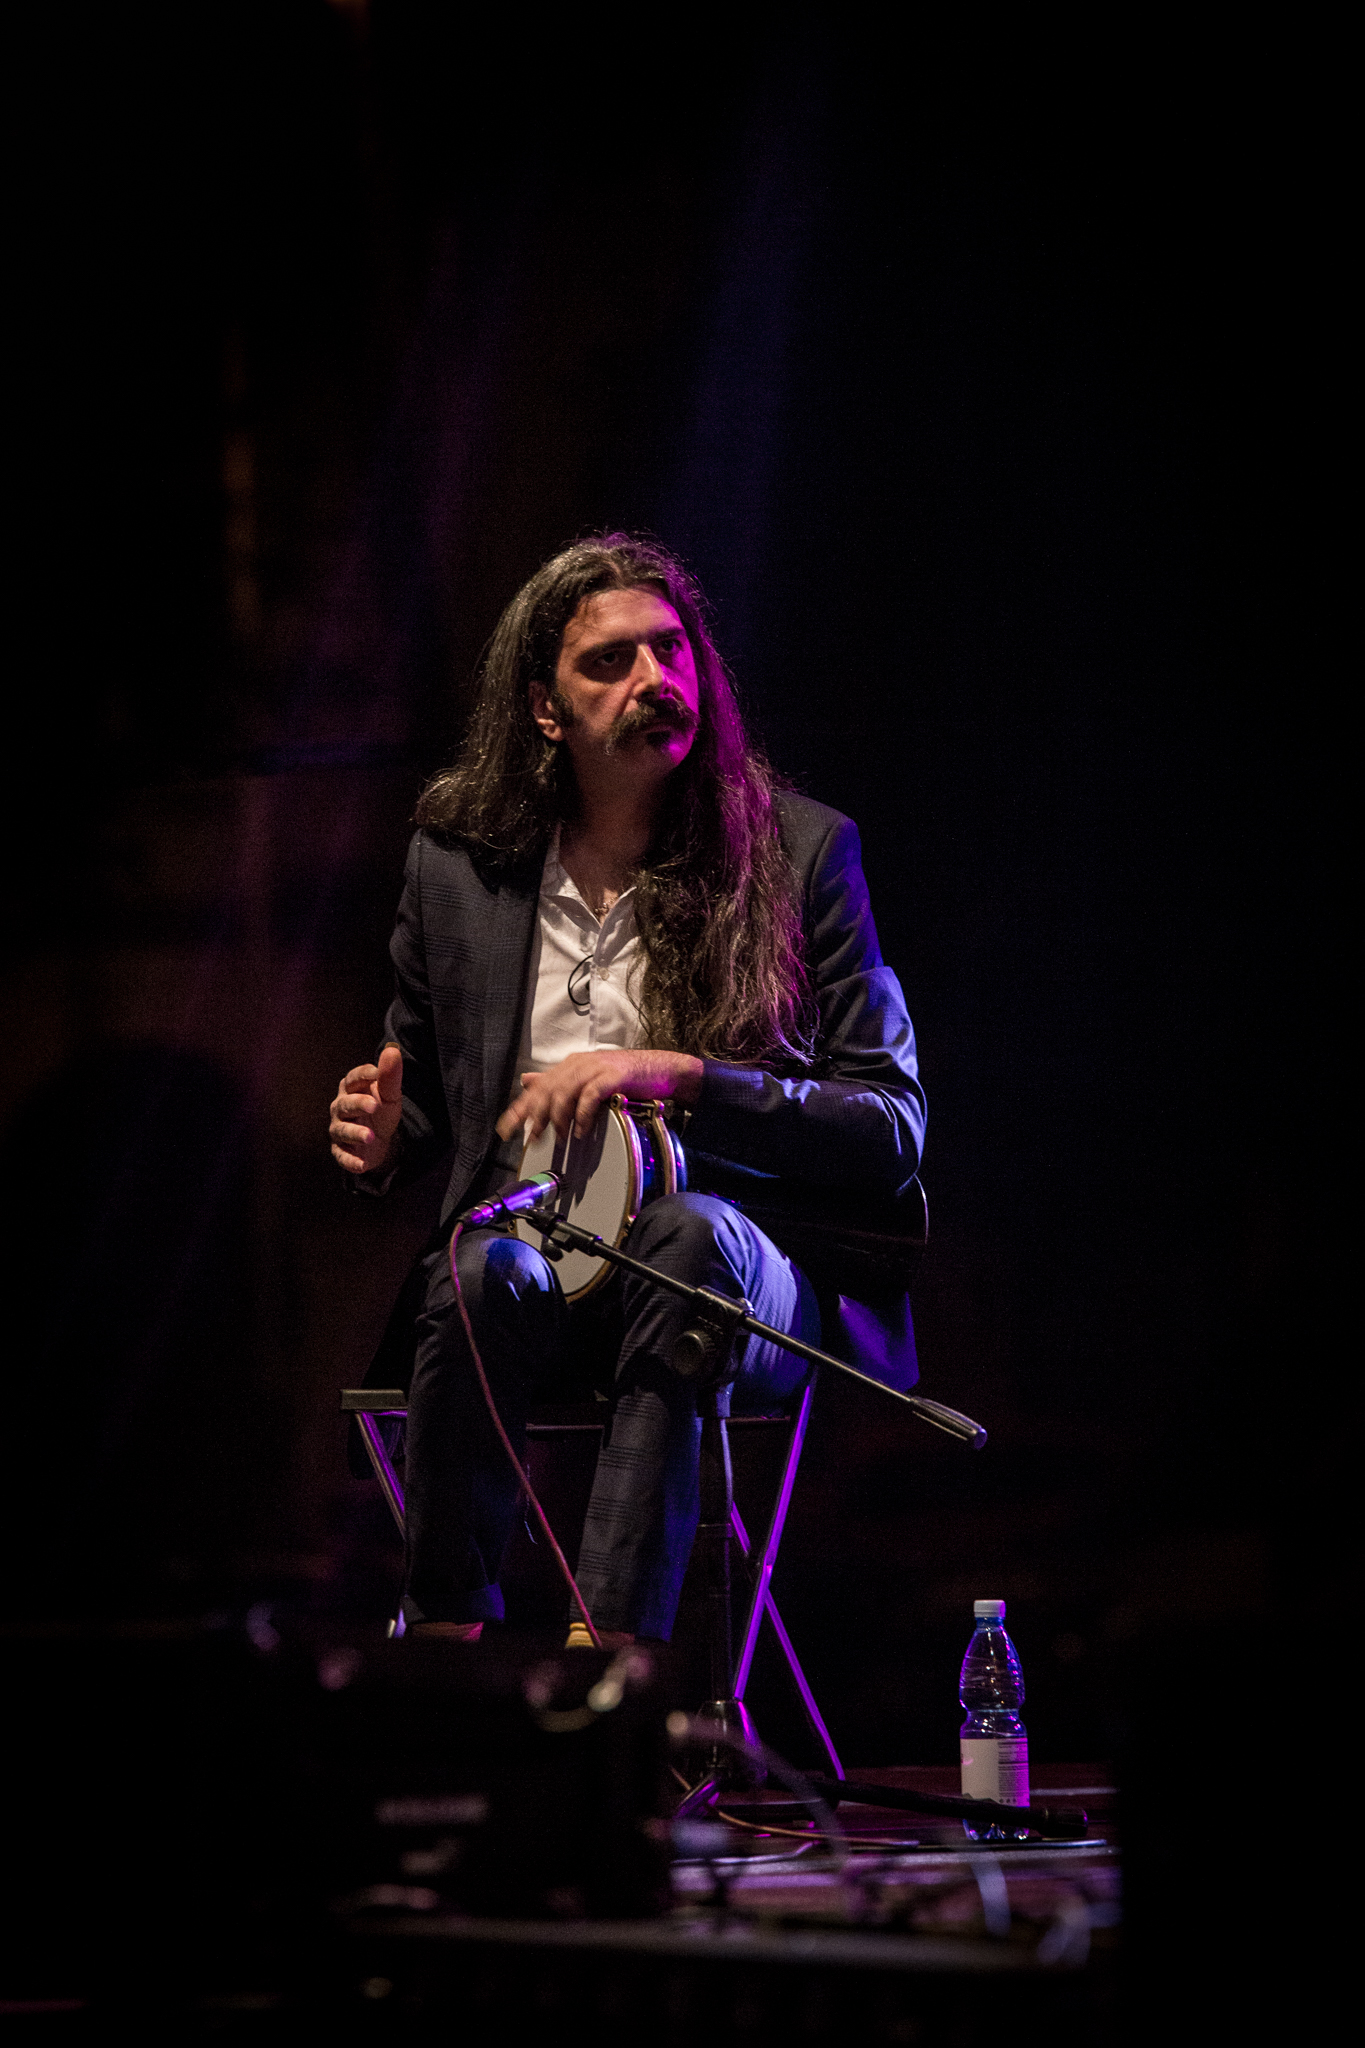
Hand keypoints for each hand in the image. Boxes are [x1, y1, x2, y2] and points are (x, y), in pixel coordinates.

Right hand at [330, 1044, 403, 1175]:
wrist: (379, 1140)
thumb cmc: (380, 1110)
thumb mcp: (389, 1094)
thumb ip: (390, 1075)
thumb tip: (392, 1050)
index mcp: (351, 1089)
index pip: (353, 1078)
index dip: (363, 1075)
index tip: (376, 1073)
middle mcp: (340, 1108)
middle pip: (345, 1104)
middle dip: (358, 1104)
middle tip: (374, 1106)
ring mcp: (340, 1130)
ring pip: (342, 1130)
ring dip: (355, 1133)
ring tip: (370, 1137)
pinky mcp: (342, 1151)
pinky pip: (342, 1156)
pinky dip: (350, 1161)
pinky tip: (361, 1164)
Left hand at [495, 1049, 702, 1144]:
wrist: (661, 1069)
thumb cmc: (626, 1078)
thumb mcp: (587, 1078)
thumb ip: (557, 1081)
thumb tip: (527, 1081)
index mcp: (569, 1066)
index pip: (536, 1088)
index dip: (519, 1109)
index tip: (506, 1130)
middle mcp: (578, 1064)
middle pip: (547, 1090)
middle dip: (537, 1117)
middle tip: (536, 1139)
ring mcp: (595, 1068)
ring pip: (565, 1092)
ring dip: (560, 1118)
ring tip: (562, 1137)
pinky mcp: (612, 1076)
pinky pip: (590, 1096)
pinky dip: (583, 1115)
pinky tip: (582, 1129)